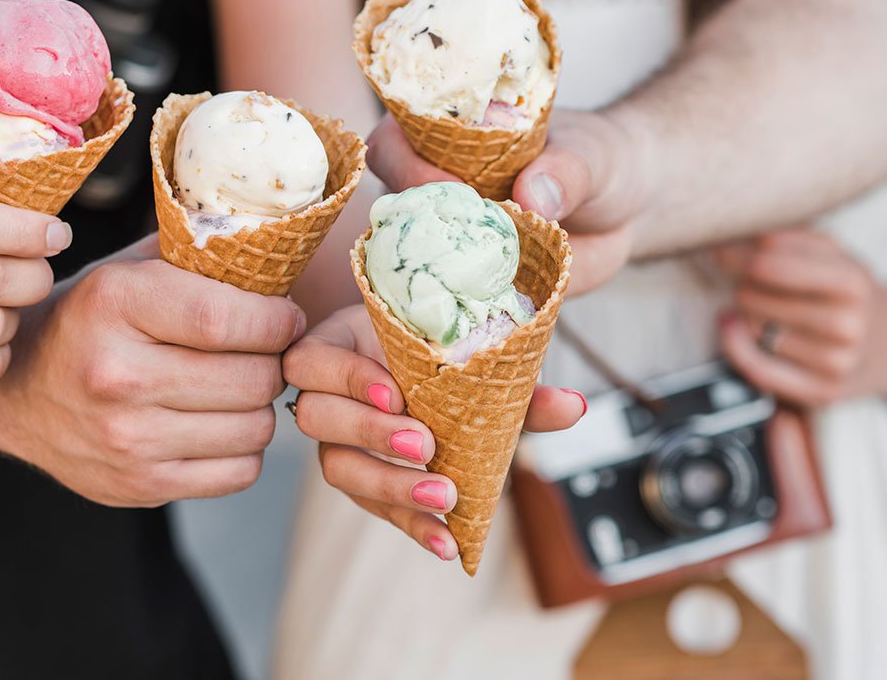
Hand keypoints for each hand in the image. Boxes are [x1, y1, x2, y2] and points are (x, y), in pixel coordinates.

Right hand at [0, 243, 304, 506]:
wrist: (18, 393)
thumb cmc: (91, 320)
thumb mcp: (126, 269)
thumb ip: (195, 254)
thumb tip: (276, 245)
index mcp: (115, 305)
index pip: (227, 319)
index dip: (277, 320)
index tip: (286, 317)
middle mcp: (116, 375)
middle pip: (252, 378)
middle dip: (274, 360)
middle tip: (264, 351)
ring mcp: (126, 439)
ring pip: (255, 428)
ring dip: (260, 405)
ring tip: (239, 384)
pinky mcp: (139, 486)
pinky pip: (239, 472)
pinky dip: (243, 447)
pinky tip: (220, 422)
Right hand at [282, 305, 586, 560]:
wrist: (441, 371)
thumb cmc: (444, 352)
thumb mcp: (475, 359)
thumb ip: (516, 384)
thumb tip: (573, 407)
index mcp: (342, 343)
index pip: (312, 358)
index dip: (347, 377)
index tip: (396, 394)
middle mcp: (328, 392)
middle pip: (313, 417)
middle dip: (368, 433)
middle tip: (425, 446)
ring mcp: (338, 440)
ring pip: (335, 467)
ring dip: (388, 484)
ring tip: (444, 498)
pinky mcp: (360, 479)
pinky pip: (372, 506)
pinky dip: (411, 525)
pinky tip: (446, 543)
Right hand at [367, 111, 652, 294]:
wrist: (630, 206)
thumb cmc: (599, 161)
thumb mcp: (589, 157)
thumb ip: (564, 173)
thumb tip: (532, 197)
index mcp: (445, 141)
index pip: (393, 146)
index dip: (407, 165)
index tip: (452, 187)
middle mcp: (434, 192)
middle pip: (391, 214)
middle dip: (411, 234)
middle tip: (458, 249)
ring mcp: (451, 242)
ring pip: (416, 267)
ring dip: (432, 284)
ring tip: (472, 294)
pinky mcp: (474, 285)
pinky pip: (457, 305)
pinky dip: (466, 318)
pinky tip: (490, 324)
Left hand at [716, 228, 886, 404]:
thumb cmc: (844, 292)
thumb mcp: (832, 254)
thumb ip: (786, 240)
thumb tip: (729, 247)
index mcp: (852, 282)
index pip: (768, 263)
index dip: (734, 255)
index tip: (720, 251)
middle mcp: (846, 325)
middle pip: (752, 295)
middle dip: (740, 283)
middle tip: (747, 282)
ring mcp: (835, 362)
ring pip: (752, 327)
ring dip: (742, 313)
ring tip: (760, 306)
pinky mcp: (821, 391)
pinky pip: (758, 370)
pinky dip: (734, 347)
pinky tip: (730, 326)